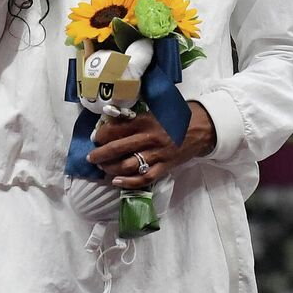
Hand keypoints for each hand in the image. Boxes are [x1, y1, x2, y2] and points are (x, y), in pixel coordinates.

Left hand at [86, 101, 216, 190]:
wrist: (201, 128)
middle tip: (91, 157)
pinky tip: (116, 181)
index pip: (116, 129)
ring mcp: (158, 155)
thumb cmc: (175, 117)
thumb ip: (135, 117)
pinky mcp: (165, 167)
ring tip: (102, 168)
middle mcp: (150, 138)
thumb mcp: (154, 111)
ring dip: (111, 168)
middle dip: (100, 154)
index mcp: (145, 121)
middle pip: (118, 148)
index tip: (95, 137)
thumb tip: (112, 121)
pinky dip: (128, 182)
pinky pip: (144, 178)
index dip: (101, 135)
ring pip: (128, 165)